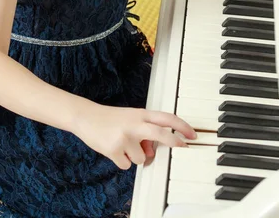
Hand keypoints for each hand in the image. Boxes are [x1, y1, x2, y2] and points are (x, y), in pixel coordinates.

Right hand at [72, 102, 196, 169]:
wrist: (86, 117)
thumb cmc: (110, 118)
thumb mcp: (130, 119)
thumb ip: (144, 131)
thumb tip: (152, 153)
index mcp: (140, 114)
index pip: (166, 118)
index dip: (182, 126)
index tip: (192, 135)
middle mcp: (134, 124)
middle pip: (161, 134)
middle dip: (175, 143)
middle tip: (184, 148)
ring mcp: (124, 137)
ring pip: (142, 158)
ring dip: (135, 156)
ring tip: (123, 145)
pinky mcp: (114, 149)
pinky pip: (127, 165)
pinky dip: (122, 161)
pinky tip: (114, 150)